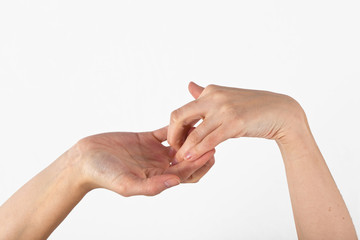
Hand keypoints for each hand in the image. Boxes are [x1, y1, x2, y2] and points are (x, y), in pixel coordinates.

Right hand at [70, 126, 214, 196]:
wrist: (85, 158)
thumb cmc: (103, 175)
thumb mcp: (126, 184)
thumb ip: (151, 186)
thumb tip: (176, 182)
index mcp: (158, 178)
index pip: (185, 172)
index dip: (199, 162)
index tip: (212, 150)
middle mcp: (159, 166)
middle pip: (188, 160)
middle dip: (201, 152)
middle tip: (213, 138)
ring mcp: (154, 152)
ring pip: (179, 144)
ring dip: (191, 137)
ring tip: (203, 125)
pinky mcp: (147, 139)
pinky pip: (166, 131)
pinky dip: (176, 126)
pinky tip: (186, 117)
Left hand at [168, 82, 306, 161]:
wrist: (280, 112)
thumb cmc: (252, 108)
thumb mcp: (226, 97)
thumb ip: (205, 94)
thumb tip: (189, 85)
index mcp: (210, 91)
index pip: (181, 110)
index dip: (172, 128)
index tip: (173, 141)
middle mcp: (214, 97)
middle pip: (180, 117)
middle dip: (172, 136)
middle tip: (173, 150)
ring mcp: (224, 110)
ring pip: (195, 133)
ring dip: (184, 149)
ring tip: (179, 160)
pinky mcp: (235, 123)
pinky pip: (210, 140)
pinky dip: (198, 151)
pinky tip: (191, 158)